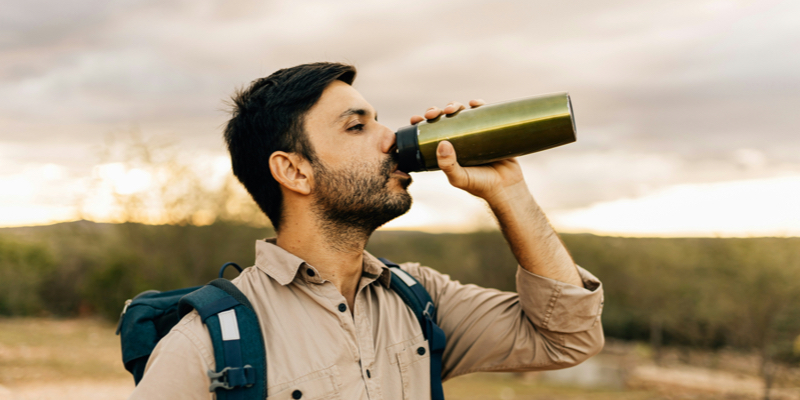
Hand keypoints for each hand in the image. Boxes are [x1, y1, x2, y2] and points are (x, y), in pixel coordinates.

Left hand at [409, 99, 525, 203]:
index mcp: (446, 151)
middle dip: (436, 112)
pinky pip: (483, 113)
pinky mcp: (491, 130)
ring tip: (452, 109)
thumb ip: (448, 165)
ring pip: (461, 113)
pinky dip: (477, 105)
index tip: (416, 119)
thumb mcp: (459, 178)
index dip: (422, 124)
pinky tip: (474, 103)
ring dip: (454, 106)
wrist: (507, 187)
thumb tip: (442, 143)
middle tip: (434, 114)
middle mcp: (459, 140)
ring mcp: (475, 134)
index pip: (430, 134)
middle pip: (444, 120)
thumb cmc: (480, 185)